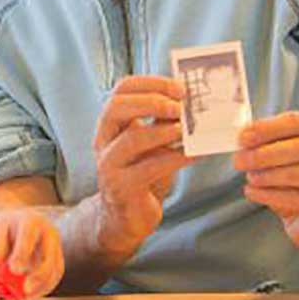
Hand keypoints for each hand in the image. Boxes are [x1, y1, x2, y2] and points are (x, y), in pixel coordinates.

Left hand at [0, 209, 64, 299]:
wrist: (22, 223)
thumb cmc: (8, 228)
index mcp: (31, 221)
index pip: (28, 236)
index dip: (22, 253)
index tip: (13, 269)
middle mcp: (48, 233)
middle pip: (49, 256)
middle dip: (38, 275)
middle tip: (25, 290)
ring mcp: (56, 247)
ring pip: (54, 270)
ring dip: (40, 288)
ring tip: (22, 299)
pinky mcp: (58, 260)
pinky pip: (54, 278)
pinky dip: (42, 290)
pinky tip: (28, 297)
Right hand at [92, 76, 193, 254]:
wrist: (127, 216)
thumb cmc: (142, 172)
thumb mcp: (150, 141)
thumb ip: (162, 120)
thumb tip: (191, 98)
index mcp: (110, 122)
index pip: (122, 89)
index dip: (151, 83)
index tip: (179, 87)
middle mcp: (104, 140)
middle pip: (117, 108)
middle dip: (151, 102)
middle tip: (180, 107)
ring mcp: (109, 165)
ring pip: (132, 139)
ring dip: (164, 131)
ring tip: (187, 130)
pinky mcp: (122, 188)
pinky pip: (149, 168)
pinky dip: (176, 158)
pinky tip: (195, 155)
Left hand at [234, 111, 298, 251]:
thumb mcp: (284, 160)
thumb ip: (268, 146)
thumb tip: (243, 141)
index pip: (298, 122)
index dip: (268, 128)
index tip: (243, 137)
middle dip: (267, 153)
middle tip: (241, 160)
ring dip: (273, 174)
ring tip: (251, 178)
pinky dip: (274, 195)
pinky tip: (255, 193)